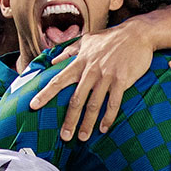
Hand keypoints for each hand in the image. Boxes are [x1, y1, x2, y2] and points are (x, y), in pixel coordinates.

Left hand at [29, 23, 153, 140]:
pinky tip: (103, 128)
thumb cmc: (111, 38)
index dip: (45, 93)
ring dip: (88, 123)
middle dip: (70, 120)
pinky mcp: (122, 80)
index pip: (58, 80)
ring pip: (94, 104)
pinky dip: (108, 117)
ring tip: (83, 137)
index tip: (33, 105)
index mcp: (80, 62)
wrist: (137, 33)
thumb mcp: (87, 40)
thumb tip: (53, 60)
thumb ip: (69, 51)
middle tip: (64, 136)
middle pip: (76, 99)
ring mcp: (106, 76)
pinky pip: (114, 103)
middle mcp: (91, 70)